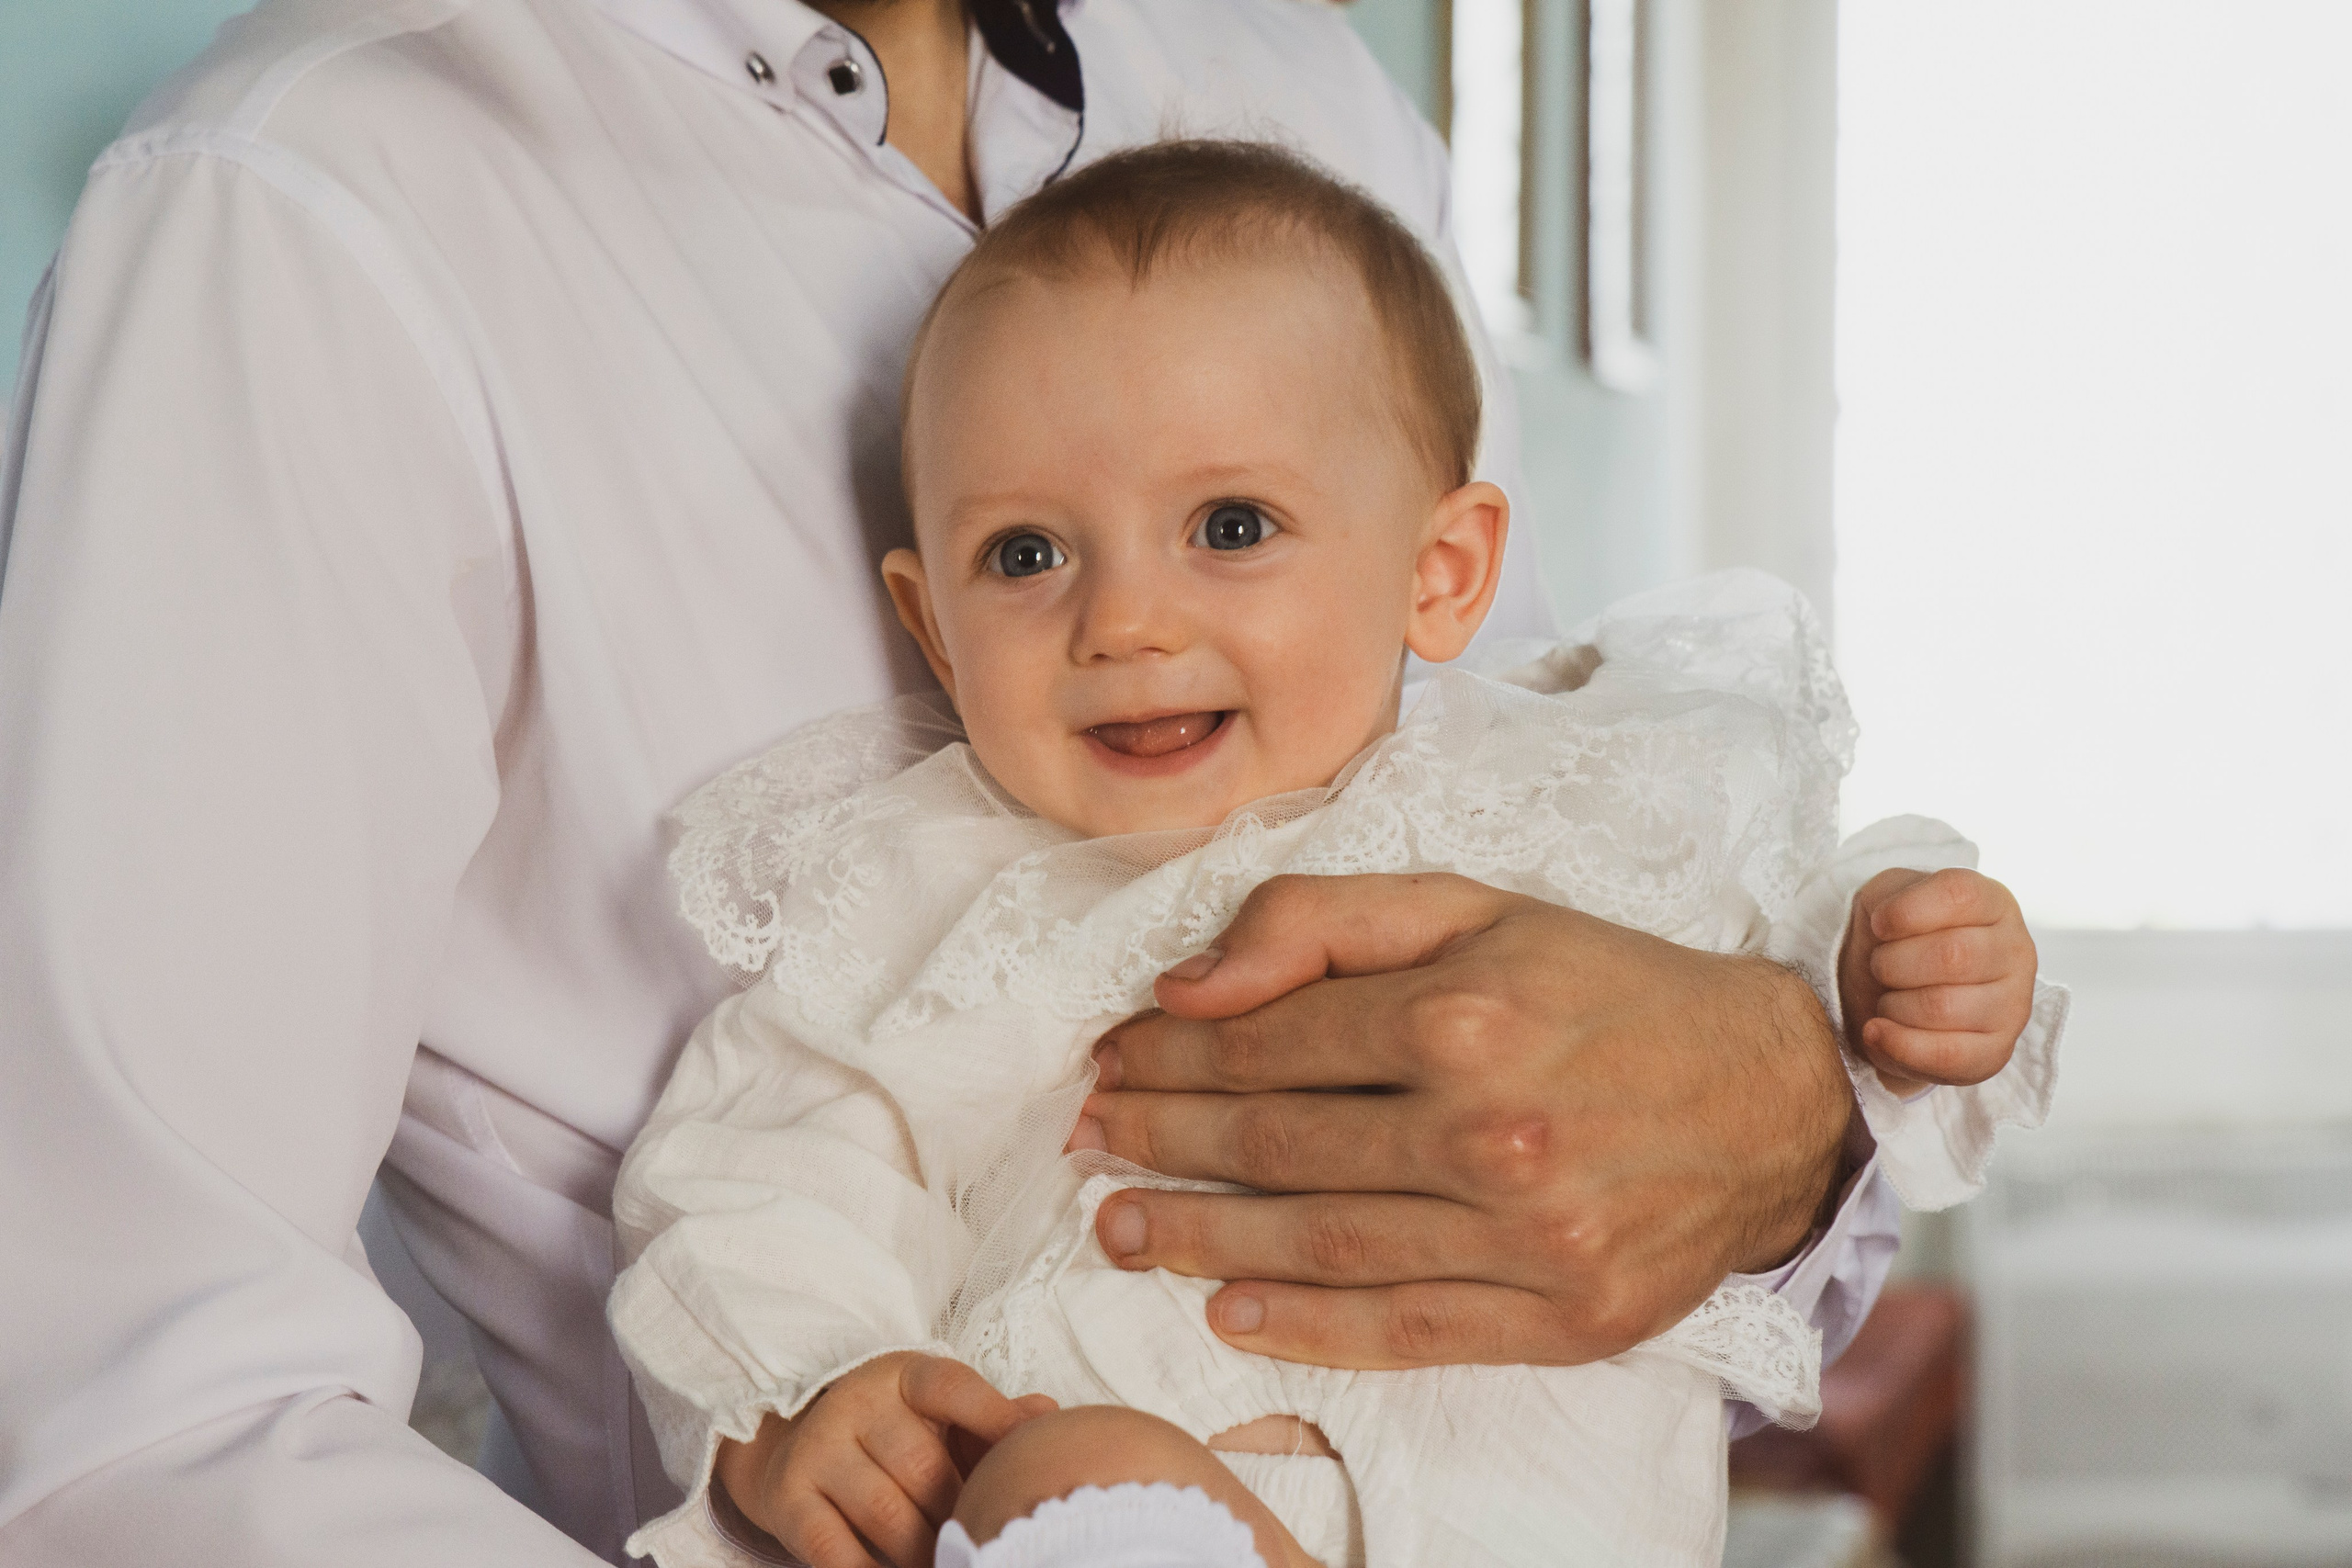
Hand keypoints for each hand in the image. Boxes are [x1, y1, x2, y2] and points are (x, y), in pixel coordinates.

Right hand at [715, 1352, 1055, 1567]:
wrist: (794, 1447)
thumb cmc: (893, 1435)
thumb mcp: (939, 1414)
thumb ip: (991, 1417)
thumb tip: (1046, 1414)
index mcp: (904, 1376)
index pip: (953, 1388)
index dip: (995, 1419)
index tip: (1026, 1455)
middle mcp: (856, 1404)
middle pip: (925, 1469)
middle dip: (959, 1514)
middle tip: (984, 1542)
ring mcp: (818, 1449)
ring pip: (887, 1515)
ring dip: (924, 1552)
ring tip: (949, 1562)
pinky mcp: (789, 1497)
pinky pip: (836, 1549)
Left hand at [1067, 873, 1851, 1369]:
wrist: (1771, 1096)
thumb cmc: (1608, 990)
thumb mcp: (1475, 907)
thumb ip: (1323, 920)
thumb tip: (1187, 984)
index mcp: (1464, 1013)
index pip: (1269, 1044)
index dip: (1170, 1056)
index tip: (1108, 1061)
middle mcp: (1490, 1129)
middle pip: (1278, 1145)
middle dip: (1163, 1141)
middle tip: (1088, 1142)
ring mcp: (1528, 1236)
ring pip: (1320, 1245)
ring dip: (1200, 1239)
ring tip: (1119, 1229)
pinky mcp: (1562, 1315)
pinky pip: (1404, 1330)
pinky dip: (1305, 1330)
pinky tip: (1227, 1312)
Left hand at [1838, 867, 2036, 1096]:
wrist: (1888, 992)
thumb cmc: (1896, 939)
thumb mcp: (1884, 899)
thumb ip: (1885, 898)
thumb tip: (1884, 927)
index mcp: (1993, 903)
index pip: (1958, 894)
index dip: (1906, 910)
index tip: (1879, 925)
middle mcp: (2015, 951)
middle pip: (1952, 955)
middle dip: (1892, 963)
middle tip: (1881, 966)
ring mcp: (2013, 1005)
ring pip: (1944, 1007)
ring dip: (1893, 1004)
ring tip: (1888, 998)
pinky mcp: (1996, 1052)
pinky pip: (1948, 1056)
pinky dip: (1899, 1045)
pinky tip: (1878, 1030)